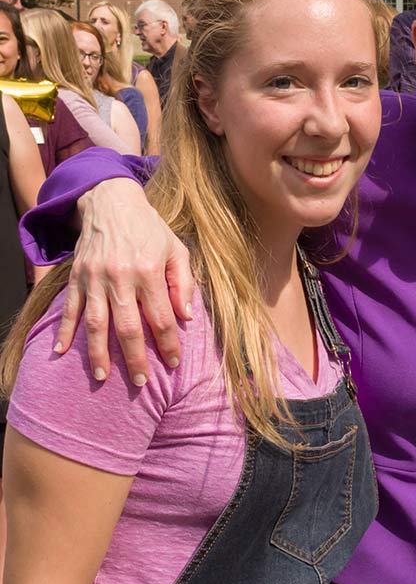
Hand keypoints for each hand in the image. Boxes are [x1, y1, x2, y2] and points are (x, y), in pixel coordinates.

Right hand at [53, 179, 192, 383]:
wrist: (110, 201)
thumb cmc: (150, 229)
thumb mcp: (177, 249)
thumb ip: (183, 283)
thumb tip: (186, 317)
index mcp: (150, 271)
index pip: (161, 318)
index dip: (168, 344)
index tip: (173, 363)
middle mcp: (121, 277)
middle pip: (129, 328)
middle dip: (135, 358)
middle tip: (140, 382)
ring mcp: (95, 278)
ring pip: (97, 323)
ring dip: (98, 353)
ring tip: (102, 376)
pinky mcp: (76, 276)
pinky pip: (69, 308)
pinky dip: (63, 330)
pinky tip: (60, 351)